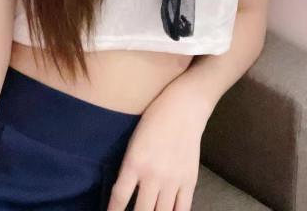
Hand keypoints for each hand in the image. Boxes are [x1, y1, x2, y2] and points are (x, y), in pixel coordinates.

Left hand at [105, 85, 211, 210]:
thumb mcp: (134, 141)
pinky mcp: (189, 182)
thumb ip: (130, 167)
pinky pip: (182, 210)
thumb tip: (124, 191)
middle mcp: (153, 175)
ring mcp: (173, 181)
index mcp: (134, 162)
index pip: (119, 197)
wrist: (183, 108)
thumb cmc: (153, 119)